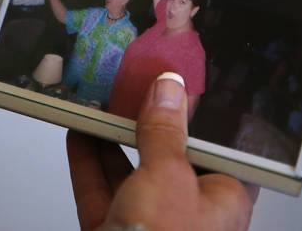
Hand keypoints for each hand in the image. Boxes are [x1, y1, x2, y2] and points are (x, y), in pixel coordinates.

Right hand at [67, 74, 253, 230]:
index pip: (212, 145)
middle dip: (146, 121)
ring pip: (129, 169)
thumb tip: (168, 91)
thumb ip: (164, 132)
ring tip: (99, 101)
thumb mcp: (169, 177)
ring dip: (111, 136)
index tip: (176, 84)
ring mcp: (148, 225)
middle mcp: (188, 213)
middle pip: (166, 154)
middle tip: (131, 86)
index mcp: (223, 200)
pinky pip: (100, 189)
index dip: (195, 113)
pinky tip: (79, 134)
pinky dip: (87, 160)